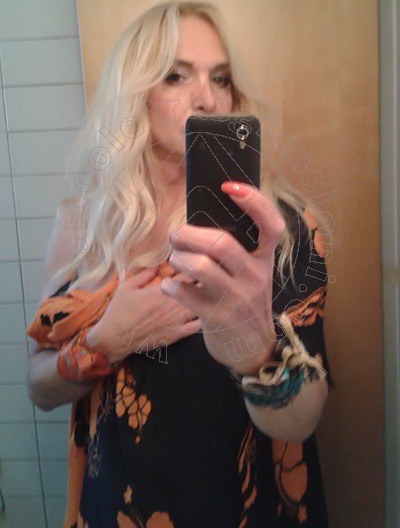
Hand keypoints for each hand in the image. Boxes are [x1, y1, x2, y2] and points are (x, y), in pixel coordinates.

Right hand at [87, 267, 200, 363]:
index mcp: (162, 290)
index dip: (194, 268)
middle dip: (204, 281)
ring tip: (208, 293)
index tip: (195, 265)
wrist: (114, 339)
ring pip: (202, 306)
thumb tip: (159, 264)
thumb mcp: (127, 286)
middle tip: (206, 276)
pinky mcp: (177, 335)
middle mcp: (172, 305)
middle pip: (199, 289)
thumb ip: (144, 274)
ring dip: (206, 298)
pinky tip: (204, 312)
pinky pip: (198, 326)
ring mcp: (176, 321)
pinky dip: (204, 318)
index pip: (187, 274)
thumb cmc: (119, 311)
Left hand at [160, 182, 285, 374]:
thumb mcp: (252, 274)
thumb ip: (237, 250)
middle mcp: (255, 278)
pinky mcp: (215, 318)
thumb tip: (198, 221)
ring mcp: (236, 299)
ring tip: (176, 260)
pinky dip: (170, 283)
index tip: (229, 186)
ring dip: (178, 258)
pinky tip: (172, 285)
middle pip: (221, 244)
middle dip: (190, 234)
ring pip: (199, 266)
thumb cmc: (246, 301)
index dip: (254, 202)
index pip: (272, 226)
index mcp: (265, 261)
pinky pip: (182, 291)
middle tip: (176, 235)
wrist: (252, 350)